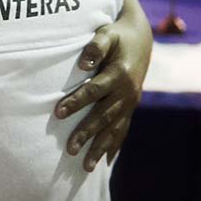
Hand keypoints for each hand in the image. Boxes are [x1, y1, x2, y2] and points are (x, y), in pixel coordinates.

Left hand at [54, 21, 149, 170]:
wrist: (141, 37)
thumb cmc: (116, 35)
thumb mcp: (106, 34)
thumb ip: (95, 47)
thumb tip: (83, 64)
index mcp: (119, 74)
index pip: (94, 91)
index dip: (76, 102)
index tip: (59, 112)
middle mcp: (127, 91)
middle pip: (104, 116)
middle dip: (87, 134)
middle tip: (70, 150)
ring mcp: (131, 101)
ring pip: (115, 128)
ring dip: (100, 147)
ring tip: (86, 167)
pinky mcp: (132, 105)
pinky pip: (124, 128)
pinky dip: (115, 145)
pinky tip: (106, 161)